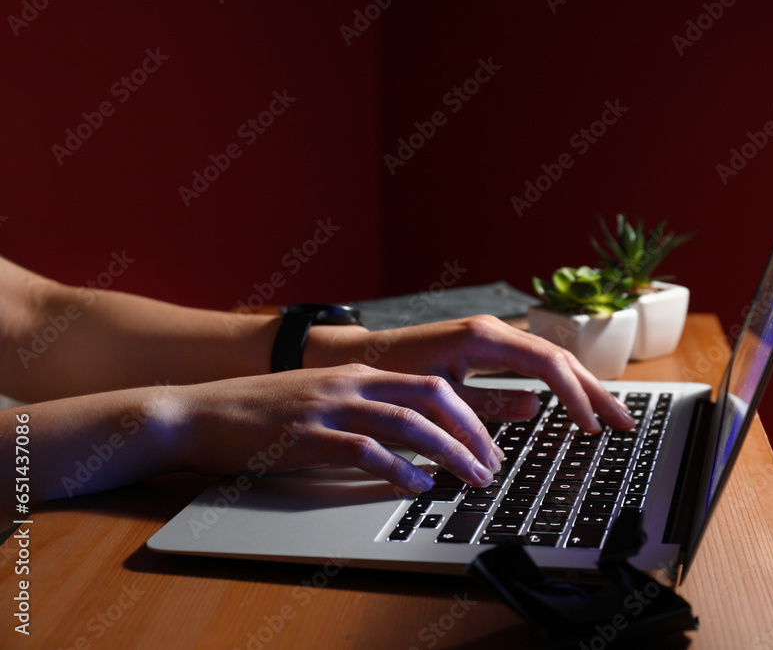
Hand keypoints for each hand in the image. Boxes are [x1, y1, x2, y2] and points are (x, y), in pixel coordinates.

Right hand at [176, 364, 503, 493]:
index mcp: (358, 373)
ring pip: (408, 423)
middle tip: (492, 462)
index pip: (432, 385)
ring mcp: (329, 408)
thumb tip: (407, 439)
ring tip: (472, 477)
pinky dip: (398, 468)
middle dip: (472, 430)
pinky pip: (365, 450)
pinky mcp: (306, 436)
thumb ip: (362, 409)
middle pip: (432, 396)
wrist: (195, 411)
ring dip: (449, 452)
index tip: (489, 442)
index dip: (469, 413)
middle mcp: (350, 384)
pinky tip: (418, 485)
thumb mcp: (320, 398)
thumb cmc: (258, 411)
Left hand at [304, 315, 635, 433]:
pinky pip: (535, 364)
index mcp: (484, 337)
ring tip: (610, 414)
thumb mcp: (438, 394)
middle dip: (594, 391)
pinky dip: (559, 383)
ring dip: (583, 387)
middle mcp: (494, 330)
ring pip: (552, 360)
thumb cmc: (391, 373)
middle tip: (624, 422)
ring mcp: (494, 336)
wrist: (363, 356)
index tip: (590, 427)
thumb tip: (534, 410)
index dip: (575, 397)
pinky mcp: (489, 347)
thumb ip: (486, 403)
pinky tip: (573, 401)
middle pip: (561, 359)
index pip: (549, 365)